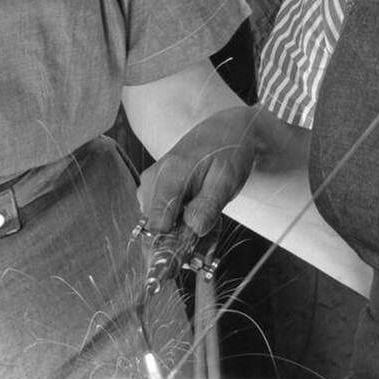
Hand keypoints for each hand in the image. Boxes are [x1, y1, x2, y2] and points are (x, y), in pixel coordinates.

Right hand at [138, 106, 263, 238]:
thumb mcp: (227, 179)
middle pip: (156, 229)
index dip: (175, 244)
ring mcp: (149, 184)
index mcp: (169, 175)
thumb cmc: (228, 152)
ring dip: (181, 230)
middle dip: (181, 238)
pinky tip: (196, 209)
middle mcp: (152, 180)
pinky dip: (179, 220)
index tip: (196, 249)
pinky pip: (160, 216)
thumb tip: (193, 228)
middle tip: (209, 229)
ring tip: (206, 214)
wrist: (225, 130)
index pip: (157, 225)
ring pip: (158, 225)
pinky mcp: (152, 188)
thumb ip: (209, 205)